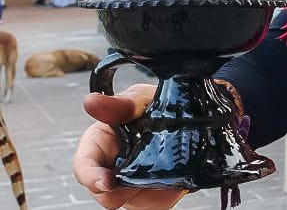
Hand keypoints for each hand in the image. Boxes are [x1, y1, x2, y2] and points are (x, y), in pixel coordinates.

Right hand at [73, 83, 186, 209]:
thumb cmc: (155, 105)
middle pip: (105, 194)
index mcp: (99, 143)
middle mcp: (110, 168)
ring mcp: (129, 184)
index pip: (84, 165)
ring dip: (149, 188)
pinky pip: (157, 202)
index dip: (90, 176)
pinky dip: (167, 192)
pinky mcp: (149, 195)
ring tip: (167, 165)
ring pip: (133, 201)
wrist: (190, 117)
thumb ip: (120, 104)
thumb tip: (91, 101)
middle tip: (146, 174)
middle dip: (123, 190)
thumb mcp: (141, 99)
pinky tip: (174, 174)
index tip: (107, 182)